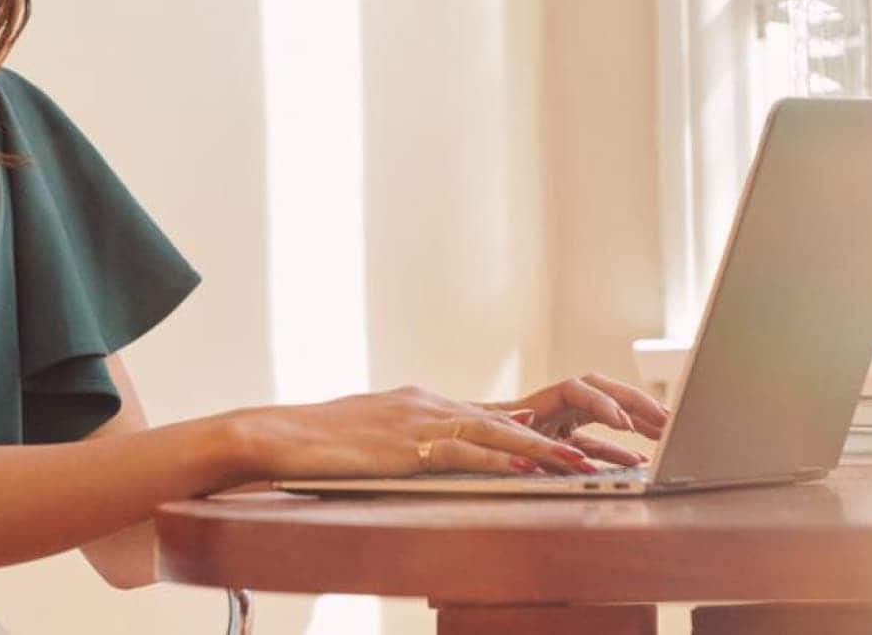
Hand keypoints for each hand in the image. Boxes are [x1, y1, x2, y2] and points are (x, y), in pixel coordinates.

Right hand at [233, 385, 601, 481]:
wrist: (278, 435)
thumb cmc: (317, 444)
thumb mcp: (372, 438)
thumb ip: (408, 443)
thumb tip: (432, 457)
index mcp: (420, 405)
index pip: (485, 417)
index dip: (528, 433)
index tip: (565, 443)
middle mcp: (426, 405)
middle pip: (502, 421)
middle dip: (551, 440)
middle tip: (593, 452)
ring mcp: (417, 421)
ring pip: (493, 432)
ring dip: (541, 451)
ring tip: (579, 464)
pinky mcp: (406, 443)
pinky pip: (462, 451)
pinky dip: (498, 458)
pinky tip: (526, 467)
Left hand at [475, 373, 670, 468]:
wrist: (445, 447)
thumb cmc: (460, 442)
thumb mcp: (481, 437)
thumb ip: (501, 428)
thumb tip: (524, 415)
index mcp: (532, 403)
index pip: (578, 389)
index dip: (603, 403)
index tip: (624, 424)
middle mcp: (548, 410)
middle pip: (602, 394)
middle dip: (636, 402)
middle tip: (667, 418)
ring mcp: (555, 426)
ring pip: (604, 418)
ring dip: (636, 422)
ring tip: (666, 432)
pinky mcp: (557, 447)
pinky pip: (594, 445)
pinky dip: (617, 452)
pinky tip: (639, 461)